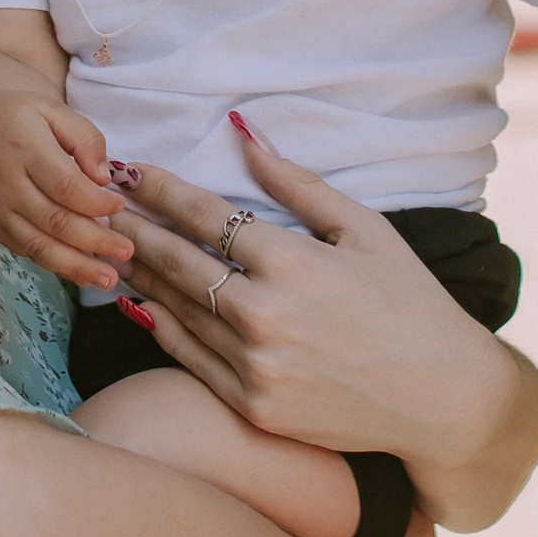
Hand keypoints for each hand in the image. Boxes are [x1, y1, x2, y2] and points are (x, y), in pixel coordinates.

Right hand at [0, 95, 131, 290]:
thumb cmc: (9, 115)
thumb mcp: (48, 109)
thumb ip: (83, 136)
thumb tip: (104, 177)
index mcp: (23, 147)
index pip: (66, 186)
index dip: (97, 202)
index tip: (120, 206)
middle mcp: (5, 183)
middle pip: (56, 221)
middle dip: (96, 242)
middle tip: (127, 252)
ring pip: (39, 245)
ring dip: (77, 266)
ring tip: (108, 279)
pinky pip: (25, 250)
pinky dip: (54, 264)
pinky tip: (80, 272)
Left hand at [107, 121, 537, 527]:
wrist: (440, 397)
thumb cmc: (409, 302)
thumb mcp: (363, 229)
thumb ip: (296, 182)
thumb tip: (243, 130)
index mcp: (292, 263)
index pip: (205, 216)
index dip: (161, 190)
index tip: (130, 170)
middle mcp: (264, 316)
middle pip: (176, 262)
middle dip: (134, 227)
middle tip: (98, 203)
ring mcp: (254, 367)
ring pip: (175, 310)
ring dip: (138, 274)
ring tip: (109, 245)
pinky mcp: (252, 406)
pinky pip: (189, 359)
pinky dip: (158, 327)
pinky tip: (139, 302)